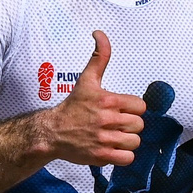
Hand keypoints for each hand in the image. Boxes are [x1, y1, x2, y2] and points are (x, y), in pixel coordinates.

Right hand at [37, 31, 147, 166]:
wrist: (52, 132)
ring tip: (115, 137)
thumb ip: (99, 57)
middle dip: (130, 126)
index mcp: (108, 100)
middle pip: (139, 125)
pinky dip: (123, 156)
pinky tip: (113, 149)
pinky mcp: (101, 156)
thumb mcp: (87, 80)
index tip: (121, 110)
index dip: (132, 109)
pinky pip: (127, 159)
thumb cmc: (73, 106)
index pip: (140, 107)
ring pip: (134, 142)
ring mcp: (104, 140)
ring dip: (127, 141)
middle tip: (116, 124)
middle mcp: (107, 120)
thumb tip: (99, 33)